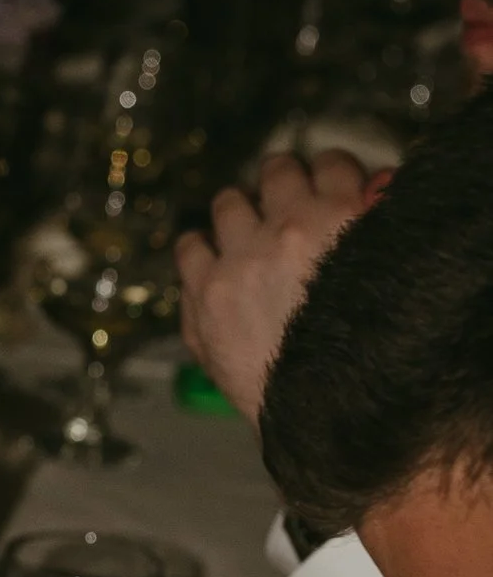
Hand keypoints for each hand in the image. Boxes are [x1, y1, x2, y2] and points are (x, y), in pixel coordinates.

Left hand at [173, 145, 371, 421]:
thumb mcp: (387, 279)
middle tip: (284, 200)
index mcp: (343, 220)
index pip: (332, 163)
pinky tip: (208, 257)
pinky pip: (189, 247)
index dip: (329, 172)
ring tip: (244, 228)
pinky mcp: (205, 295)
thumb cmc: (365, 354)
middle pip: (276, 170)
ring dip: (239, 211)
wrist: (325, 413)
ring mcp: (240, 261)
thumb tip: (369, 196)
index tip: (326, 183)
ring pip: (228, 202)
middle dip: (283, 181)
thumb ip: (375, 233)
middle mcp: (288, 231)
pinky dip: (199, 249)